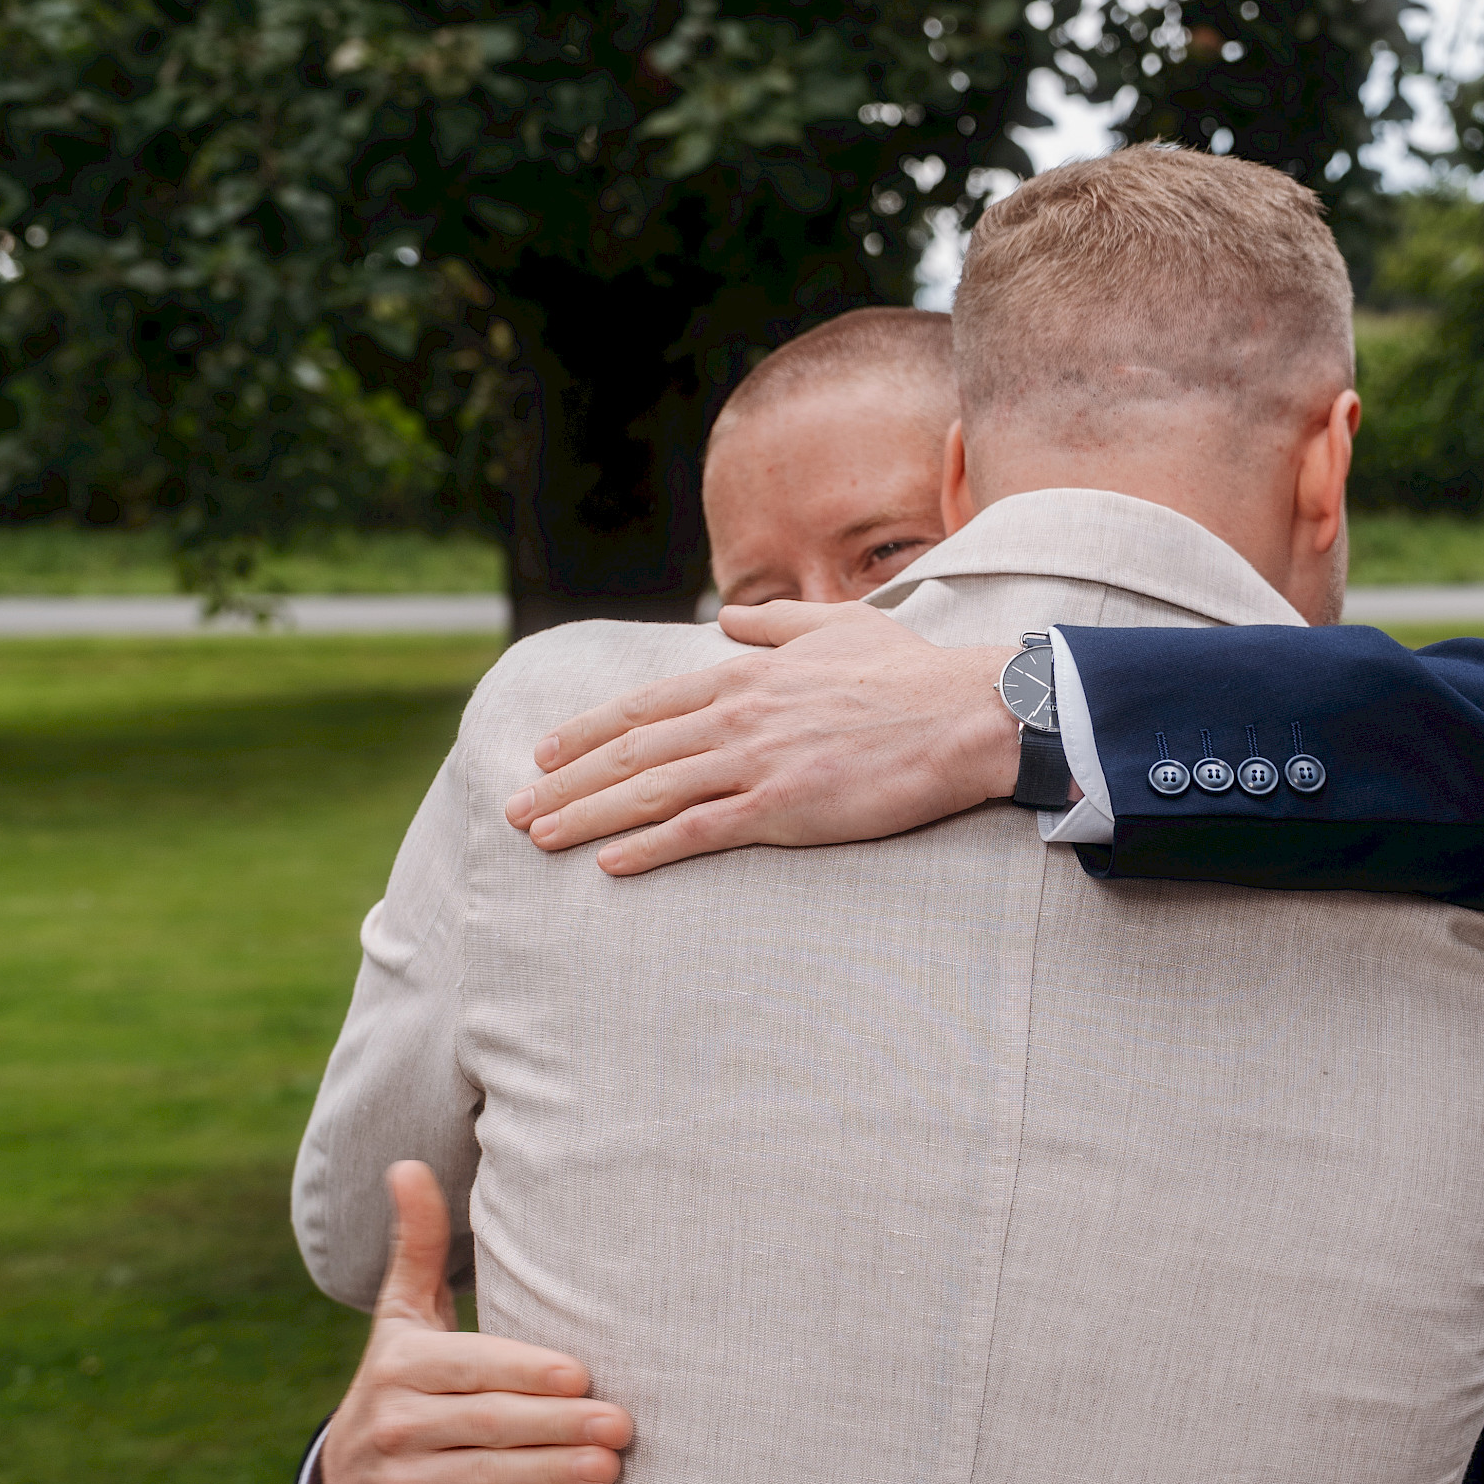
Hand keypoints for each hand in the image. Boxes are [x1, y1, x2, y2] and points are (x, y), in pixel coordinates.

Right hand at [319, 1161, 634, 1483]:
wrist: (345, 1479)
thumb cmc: (403, 1378)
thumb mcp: (403, 1316)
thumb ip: (418, 1246)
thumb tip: (408, 1164)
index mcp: (401, 1366)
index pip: (470, 1367)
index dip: (525, 1373)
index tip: (580, 1375)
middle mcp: (394, 1424)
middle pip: (487, 1425)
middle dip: (557, 1426)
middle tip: (621, 1425)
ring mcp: (402, 1483)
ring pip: (488, 1477)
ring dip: (553, 1475)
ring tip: (610, 1466)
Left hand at [503, 601, 1017, 874]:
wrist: (966, 714)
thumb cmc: (911, 672)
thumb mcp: (838, 623)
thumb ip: (775, 624)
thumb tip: (728, 620)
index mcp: (745, 674)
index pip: (645, 705)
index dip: (587, 732)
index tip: (545, 753)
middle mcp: (737, 715)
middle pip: (631, 752)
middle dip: (565, 781)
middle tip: (516, 807)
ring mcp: (757, 762)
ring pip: (650, 791)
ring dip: (586, 816)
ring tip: (540, 837)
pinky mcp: (784, 807)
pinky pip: (699, 831)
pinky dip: (648, 847)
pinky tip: (610, 863)